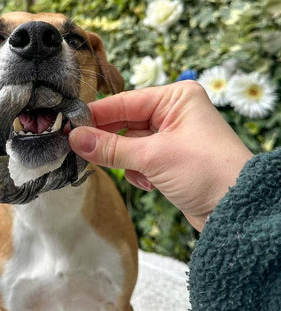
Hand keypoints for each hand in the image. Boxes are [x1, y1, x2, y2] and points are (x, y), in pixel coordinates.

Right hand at [69, 81, 252, 230]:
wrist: (240, 212)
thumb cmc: (208, 172)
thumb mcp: (154, 156)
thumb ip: (111, 147)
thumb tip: (76, 138)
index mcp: (176, 98)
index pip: (125, 102)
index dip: (97, 115)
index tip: (70, 126)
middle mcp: (175, 113)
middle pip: (126, 122)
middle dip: (110, 141)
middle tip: (81, 149)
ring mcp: (173, 137)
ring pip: (131, 143)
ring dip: (128, 161)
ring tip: (137, 173)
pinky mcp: (172, 160)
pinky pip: (141, 160)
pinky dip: (139, 172)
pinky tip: (150, 182)